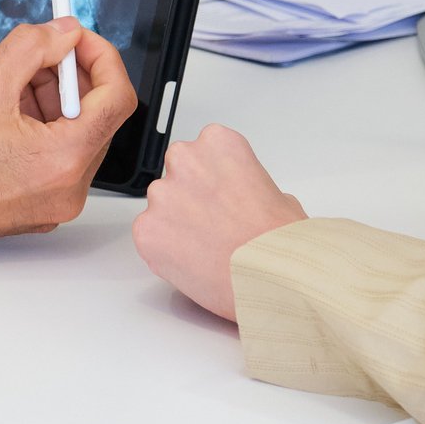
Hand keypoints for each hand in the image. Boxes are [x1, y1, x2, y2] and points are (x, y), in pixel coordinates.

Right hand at [0, 18, 137, 264]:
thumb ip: (33, 47)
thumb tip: (64, 32)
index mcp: (63, 162)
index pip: (117, 98)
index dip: (101, 57)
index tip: (77, 38)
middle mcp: (68, 190)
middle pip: (96, 116)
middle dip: (69, 76)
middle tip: (41, 51)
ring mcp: (55, 204)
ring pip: (76, 136)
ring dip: (53, 101)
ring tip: (11, 86)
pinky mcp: (39, 208)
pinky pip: (58, 158)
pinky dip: (42, 128)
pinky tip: (7, 115)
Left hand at [130, 124, 305, 321]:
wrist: (272, 279)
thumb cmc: (278, 243)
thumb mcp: (279, 198)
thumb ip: (249, 187)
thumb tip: (244, 201)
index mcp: (219, 144)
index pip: (203, 152)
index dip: (214, 180)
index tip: (224, 198)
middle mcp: (185, 161)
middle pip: (177, 174)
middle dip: (190, 197)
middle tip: (214, 225)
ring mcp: (161, 195)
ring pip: (161, 206)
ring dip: (176, 224)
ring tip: (207, 249)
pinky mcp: (145, 230)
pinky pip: (149, 236)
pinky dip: (165, 250)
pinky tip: (192, 261)